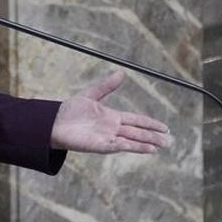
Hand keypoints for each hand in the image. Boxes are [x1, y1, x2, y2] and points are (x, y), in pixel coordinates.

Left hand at [50, 71, 169, 153]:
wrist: (53, 122)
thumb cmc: (70, 111)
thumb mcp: (90, 94)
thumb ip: (106, 85)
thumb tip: (121, 73)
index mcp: (112, 117)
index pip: (136, 120)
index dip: (150, 123)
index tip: (164, 127)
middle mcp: (112, 128)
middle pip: (137, 132)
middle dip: (152, 136)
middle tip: (168, 140)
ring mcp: (107, 137)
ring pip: (131, 141)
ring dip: (145, 144)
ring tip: (159, 146)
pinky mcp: (100, 145)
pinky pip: (118, 145)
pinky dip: (131, 147)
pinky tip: (143, 149)